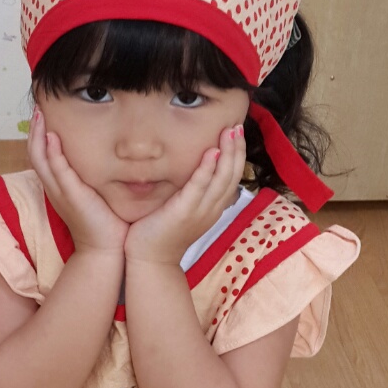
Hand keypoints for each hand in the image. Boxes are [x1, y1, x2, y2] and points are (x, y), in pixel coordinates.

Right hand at [27, 107, 128, 255]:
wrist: (107, 250)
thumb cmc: (106, 222)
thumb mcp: (96, 193)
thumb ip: (95, 175)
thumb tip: (108, 155)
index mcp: (58, 186)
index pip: (42, 155)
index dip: (40, 134)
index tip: (45, 113)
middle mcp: (54, 188)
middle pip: (34, 152)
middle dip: (35, 128)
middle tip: (39, 105)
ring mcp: (60, 192)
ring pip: (40, 159)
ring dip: (39, 135)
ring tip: (41, 113)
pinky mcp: (71, 196)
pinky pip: (57, 171)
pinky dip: (53, 153)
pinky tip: (53, 136)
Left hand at [124, 124, 245, 266]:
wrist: (150, 261)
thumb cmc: (161, 234)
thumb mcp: (183, 211)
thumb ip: (191, 192)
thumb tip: (194, 170)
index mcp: (213, 208)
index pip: (232, 177)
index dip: (237, 154)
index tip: (236, 133)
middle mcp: (212, 209)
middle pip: (233, 175)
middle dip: (237, 149)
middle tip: (238, 125)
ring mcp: (200, 212)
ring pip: (222, 179)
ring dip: (228, 153)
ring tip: (230, 132)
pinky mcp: (184, 212)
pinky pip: (199, 187)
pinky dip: (207, 169)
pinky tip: (211, 152)